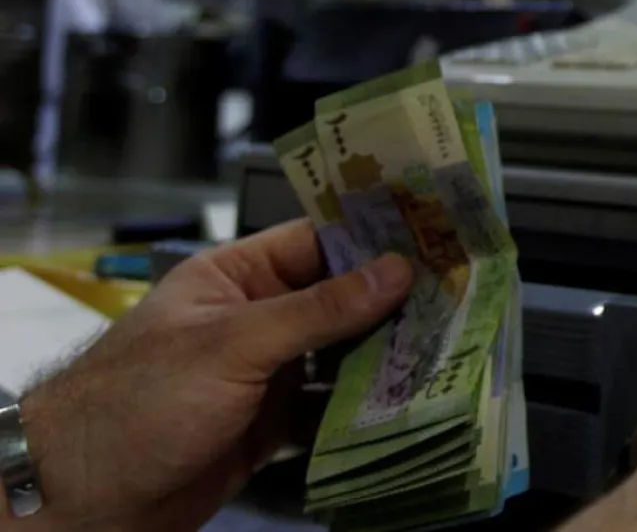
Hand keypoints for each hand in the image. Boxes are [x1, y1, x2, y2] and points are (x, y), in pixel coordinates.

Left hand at [21, 221, 412, 531]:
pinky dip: (363, 408)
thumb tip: (391, 273)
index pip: (318, 240)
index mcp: (234, 277)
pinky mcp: (268, 425)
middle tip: (455, 295)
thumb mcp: (233, 344)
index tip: (431, 232)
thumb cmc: (131, 406)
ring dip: (384, 356)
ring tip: (442, 346)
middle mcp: (253, 319)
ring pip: (341, 355)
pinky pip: (329, 408)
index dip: (374, 236)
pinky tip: (400, 402)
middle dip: (392, 301)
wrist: (83, 501)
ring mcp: (262, 374)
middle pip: (338, 300)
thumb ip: (318, 310)